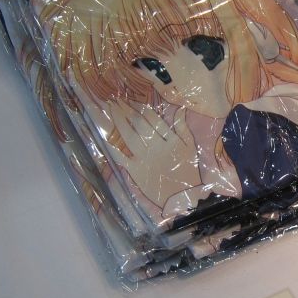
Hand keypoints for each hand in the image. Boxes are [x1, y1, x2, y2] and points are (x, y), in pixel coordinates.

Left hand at [70, 79, 200, 210]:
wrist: (183, 197)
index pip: (153, 119)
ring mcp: (144, 159)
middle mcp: (156, 147)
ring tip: (111, 110)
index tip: (131, 100)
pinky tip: (106, 137)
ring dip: (119, 122)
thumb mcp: (191, 147)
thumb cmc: (189, 171)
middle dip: (126, 110)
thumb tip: (179, 108)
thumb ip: (183, 128)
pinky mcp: (136, 171)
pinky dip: (113, 148)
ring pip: (129, 136)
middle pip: (139, 124)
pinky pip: (122, 158)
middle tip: (116, 100)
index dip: (140, 108)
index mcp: (170, 140)